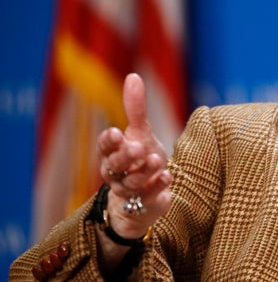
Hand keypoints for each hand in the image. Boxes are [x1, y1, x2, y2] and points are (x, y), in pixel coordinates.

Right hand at [96, 73, 171, 239]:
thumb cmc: (141, 158)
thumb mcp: (141, 132)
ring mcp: (129, 192)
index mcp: (112, 154)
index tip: (117, 132)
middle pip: (114, 167)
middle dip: (126, 157)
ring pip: (131, 183)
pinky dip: (157, 188)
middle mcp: (116, 174)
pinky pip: (148, 199)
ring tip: (158, 160)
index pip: (105, 147)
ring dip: (144, 172)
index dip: (109, 141)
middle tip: (139, 148)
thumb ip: (136, 108)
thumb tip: (133, 76)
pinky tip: (168, 177)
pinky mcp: (144, 205)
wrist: (148, 193)